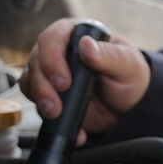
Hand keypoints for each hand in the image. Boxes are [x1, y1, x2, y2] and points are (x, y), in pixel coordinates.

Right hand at [21, 18, 150, 143]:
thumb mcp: (128, 64)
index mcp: (78, 35)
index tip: (63, 81)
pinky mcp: (50, 95)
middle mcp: (60, 51)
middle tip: (56, 104)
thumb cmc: (131, 76)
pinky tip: (72, 128)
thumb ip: (109, 55)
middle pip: (36, 61)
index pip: (53, 38)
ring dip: (41, 100)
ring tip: (57, 113)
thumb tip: (86, 44)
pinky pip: (37, 104)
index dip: (52, 58)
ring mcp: (52, 74)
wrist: (131, 106)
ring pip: (31, 81)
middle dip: (43, 85)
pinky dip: (48, 118)